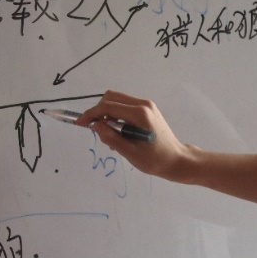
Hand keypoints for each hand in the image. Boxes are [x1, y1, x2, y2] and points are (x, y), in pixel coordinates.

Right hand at [76, 90, 191, 181]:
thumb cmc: (155, 160)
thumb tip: (95, 125)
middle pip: (111, 97)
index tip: (80, 123)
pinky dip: (116, 115)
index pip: (108, 106)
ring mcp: (146, 105)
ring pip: (117, 100)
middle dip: (98, 111)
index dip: (91, 114)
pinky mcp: (147, 109)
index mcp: (139, 114)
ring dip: (107, 114)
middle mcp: (143, 104)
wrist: (176, 160)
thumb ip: (111, 138)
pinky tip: (118, 132)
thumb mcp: (130, 153)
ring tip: (109, 135)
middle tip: (93, 128)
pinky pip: (125, 106)